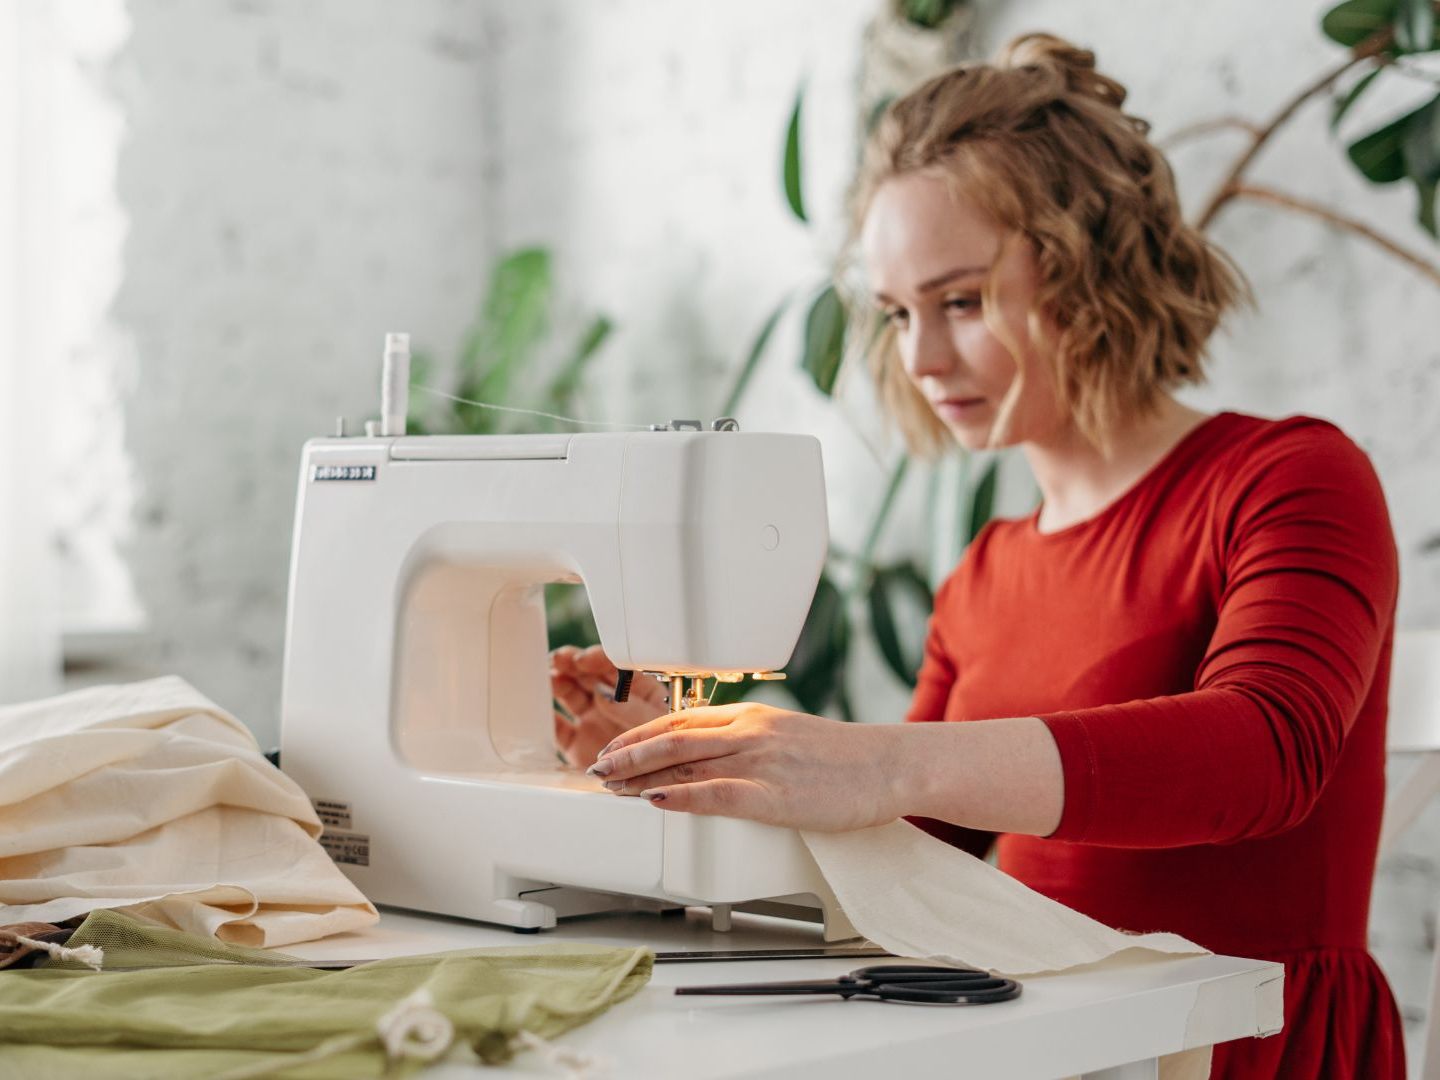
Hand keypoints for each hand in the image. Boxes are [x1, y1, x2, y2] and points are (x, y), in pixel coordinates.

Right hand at [551, 645, 668, 768]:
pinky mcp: (577, 743)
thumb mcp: (659, 725)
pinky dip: (546, 718)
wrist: (659, 789)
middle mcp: (612, 701)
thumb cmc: (668, 752)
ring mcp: (593, 720)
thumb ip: (632, 708)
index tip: (583, 659)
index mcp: (637, 690)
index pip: (614, 666)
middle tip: (559, 660)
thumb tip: (604, 692)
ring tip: (549, 679)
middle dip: (571, 664)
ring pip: (570, 694)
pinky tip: (539, 709)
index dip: (596, 659)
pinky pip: (557, 727)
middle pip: (588, 675)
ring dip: (557, 683)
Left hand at [584, 702, 907, 831]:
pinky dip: (679, 797)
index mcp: (752, 716)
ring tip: (609, 787)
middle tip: (596, 768)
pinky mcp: (773, 795)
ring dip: (639, 775)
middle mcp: (749, 732)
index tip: (615, 748)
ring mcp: (760, 761)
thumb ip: (753, 743)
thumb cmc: (847, 759)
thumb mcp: (791, 737)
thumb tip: (718, 760)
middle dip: (627, 754)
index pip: (681, 719)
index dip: (640, 734)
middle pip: (671, 737)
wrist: (889, 764)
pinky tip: (654, 802)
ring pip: (684, 761)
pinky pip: (715, 794)